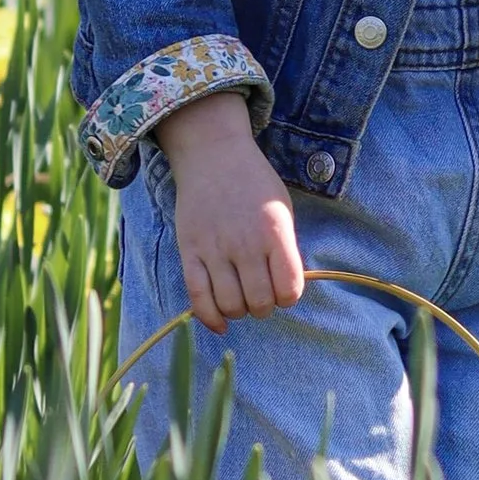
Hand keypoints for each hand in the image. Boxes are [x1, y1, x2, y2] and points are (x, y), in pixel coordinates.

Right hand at [158, 91, 306, 332]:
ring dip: (240, 311)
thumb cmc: (254, 183)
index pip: (289, 288)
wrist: (214, 155)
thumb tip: (287, 288)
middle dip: (264, 307)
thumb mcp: (282, 209)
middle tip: (261, 295)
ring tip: (242, 299)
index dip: (289, 297)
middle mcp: (245, 243)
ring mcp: (215, 249)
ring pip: (230, 305)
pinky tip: (220, 323)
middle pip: (260, 302)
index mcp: (274, 232)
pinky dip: (209, 318)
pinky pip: (198, 297)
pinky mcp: (189, 251)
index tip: (284, 290)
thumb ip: (285, 248)